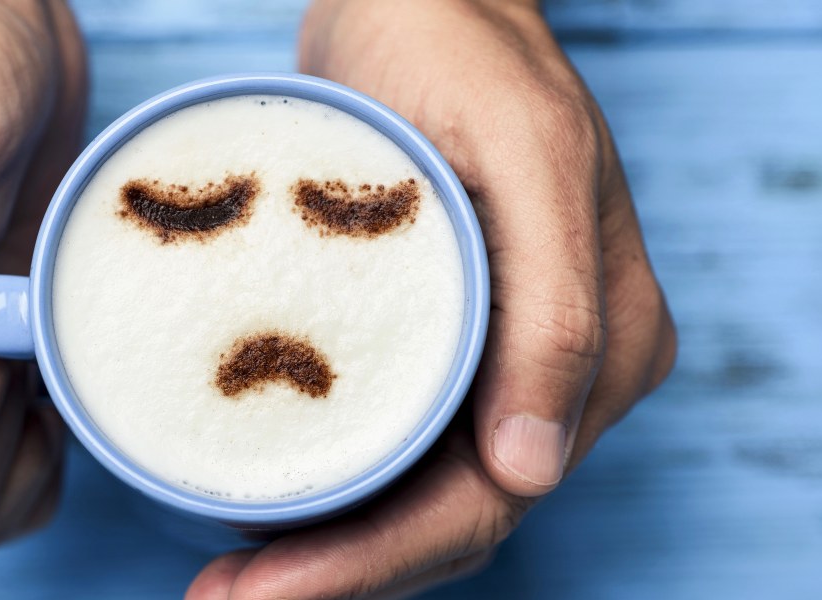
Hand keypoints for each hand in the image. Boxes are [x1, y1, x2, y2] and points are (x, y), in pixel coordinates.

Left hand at [187, 0, 676, 596]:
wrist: (422, 0)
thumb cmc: (463, 52)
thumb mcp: (525, 156)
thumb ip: (555, 313)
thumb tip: (530, 471)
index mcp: (600, 345)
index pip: (488, 497)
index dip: (375, 561)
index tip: (262, 592)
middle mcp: (559, 373)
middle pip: (447, 517)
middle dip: (335, 574)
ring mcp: (499, 363)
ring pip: (415, 497)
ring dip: (325, 551)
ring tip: (222, 580)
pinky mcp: (444, 343)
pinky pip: (392, 445)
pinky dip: (329, 491)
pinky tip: (257, 507)